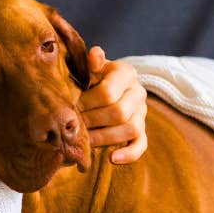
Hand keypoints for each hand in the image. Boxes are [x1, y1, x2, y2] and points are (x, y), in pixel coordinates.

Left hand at [78, 47, 147, 163]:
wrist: (104, 86)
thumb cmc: (91, 76)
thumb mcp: (89, 66)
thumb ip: (91, 61)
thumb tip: (95, 53)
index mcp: (126, 73)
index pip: (109, 92)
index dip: (87, 102)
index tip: (71, 107)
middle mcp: (138, 92)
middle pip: (119, 112)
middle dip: (93, 121)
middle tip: (74, 125)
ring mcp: (142, 113)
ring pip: (130, 129)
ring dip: (104, 137)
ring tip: (84, 140)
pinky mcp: (142, 131)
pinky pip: (141, 145)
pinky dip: (129, 154)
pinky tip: (112, 158)